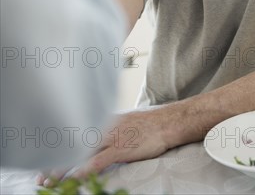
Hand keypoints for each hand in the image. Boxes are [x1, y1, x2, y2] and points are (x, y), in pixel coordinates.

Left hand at [37, 108, 171, 185]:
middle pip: (73, 143)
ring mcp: (112, 137)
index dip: (59, 146)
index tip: (45, 157)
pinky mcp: (121, 148)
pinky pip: (98, 161)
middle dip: (55, 160)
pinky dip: (83, 170)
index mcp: (103, 120)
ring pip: (80, 152)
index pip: (75, 132)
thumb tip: (98, 136)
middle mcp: (103, 126)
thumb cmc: (148, 124)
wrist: (167, 122)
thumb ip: (109, 128)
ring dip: (63, 168)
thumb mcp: (124, 121)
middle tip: (40, 175)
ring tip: (48, 182)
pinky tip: (73, 179)